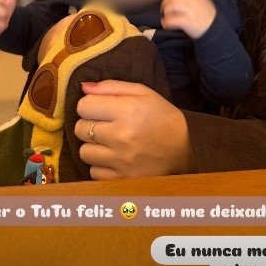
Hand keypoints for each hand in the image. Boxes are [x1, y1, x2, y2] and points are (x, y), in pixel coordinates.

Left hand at [74, 80, 194, 179]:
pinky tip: (113, 157)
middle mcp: (121, 136)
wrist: (185, 148)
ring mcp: (121, 160)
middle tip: (105, 123)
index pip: (84, 105)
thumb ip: (111, 86)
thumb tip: (83, 87)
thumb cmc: (162, 116)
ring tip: (108, 141)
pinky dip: (100, 164)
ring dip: (92, 145)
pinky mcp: (122, 178)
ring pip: (84, 152)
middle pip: (80, 128)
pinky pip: (94, 171)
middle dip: (89, 123)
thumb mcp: (142, 92)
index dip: (90, 104)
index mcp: (127, 110)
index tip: (100, 107)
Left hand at [160, 0, 215, 38]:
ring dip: (166, 10)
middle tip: (164, 8)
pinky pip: (174, 19)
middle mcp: (195, 0)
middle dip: (166, 1)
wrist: (216, 30)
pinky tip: (166, 24)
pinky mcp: (189, 22)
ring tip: (166, 16)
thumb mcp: (203, 0)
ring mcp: (192, 11)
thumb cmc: (207, 16)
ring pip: (173, 5)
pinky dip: (167, 22)